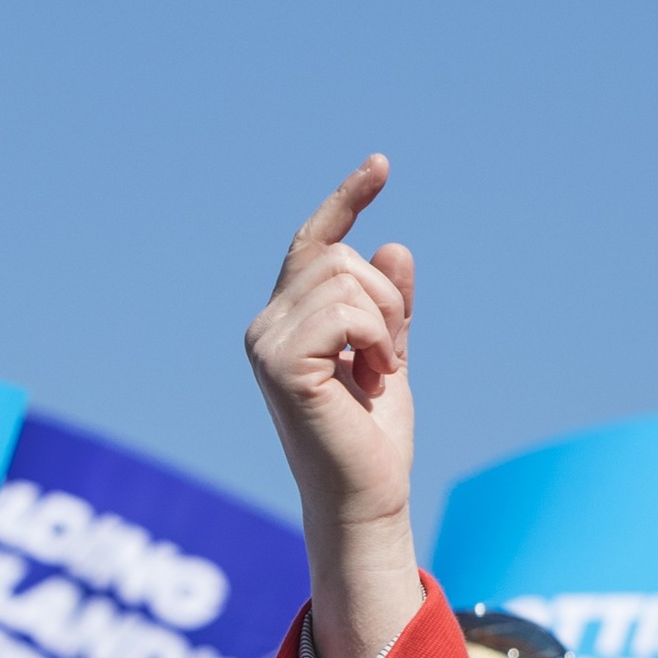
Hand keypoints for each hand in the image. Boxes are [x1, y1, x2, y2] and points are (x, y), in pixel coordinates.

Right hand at [245, 157, 424, 657]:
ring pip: (348, 281)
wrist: (368, 493)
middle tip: (388, 361)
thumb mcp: (389, 355)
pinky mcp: (280, 361)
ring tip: (377, 373)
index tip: (380, 163)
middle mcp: (265, 324)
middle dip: (387, 304)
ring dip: (385, 326)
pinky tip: (370, 378)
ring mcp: (265, 341)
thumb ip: (389, 306)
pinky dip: (376, 340)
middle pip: (343, 259)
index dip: (346, 201)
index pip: (315, 244)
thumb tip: (392, 247)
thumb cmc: (374, 435)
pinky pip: (347, 313)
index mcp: (286, 320)